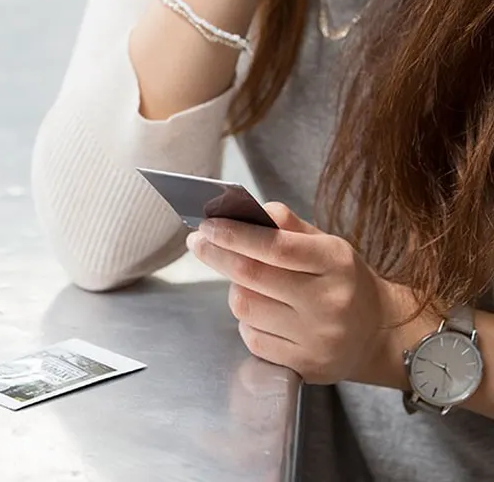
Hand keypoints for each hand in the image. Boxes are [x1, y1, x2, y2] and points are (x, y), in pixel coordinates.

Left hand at [186, 202, 390, 384]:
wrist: (378, 334)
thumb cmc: (342, 279)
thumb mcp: (326, 243)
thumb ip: (286, 224)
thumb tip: (246, 210)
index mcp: (335, 263)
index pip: (274, 246)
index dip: (234, 234)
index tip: (207, 224)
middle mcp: (328, 302)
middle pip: (251, 275)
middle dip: (216, 254)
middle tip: (198, 241)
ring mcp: (317, 338)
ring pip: (245, 306)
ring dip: (234, 288)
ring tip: (243, 281)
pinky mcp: (304, 366)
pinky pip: (252, 337)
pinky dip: (246, 320)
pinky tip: (260, 311)